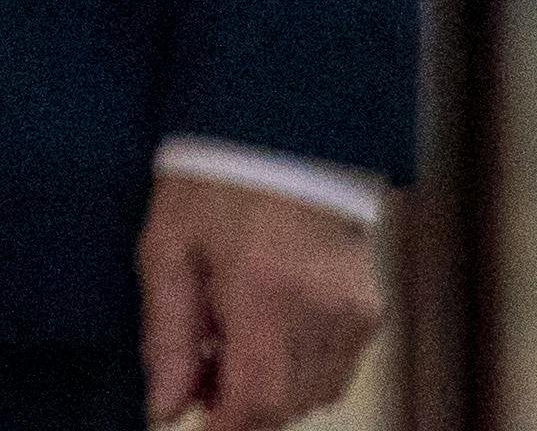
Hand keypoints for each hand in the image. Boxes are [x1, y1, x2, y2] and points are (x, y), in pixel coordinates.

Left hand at [140, 170, 380, 425]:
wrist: (284, 135)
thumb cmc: (213, 185)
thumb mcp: (167, 248)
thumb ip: (167, 336)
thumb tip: (165, 410)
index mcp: (263, 293)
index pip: (259, 403)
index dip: (226, 427)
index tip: (194, 418)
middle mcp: (321, 313)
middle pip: (286, 406)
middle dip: (239, 405)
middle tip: (200, 365)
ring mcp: (355, 315)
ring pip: (314, 395)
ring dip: (269, 388)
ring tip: (229, 338)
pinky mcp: (371, 312)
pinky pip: (335, 370)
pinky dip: (298, 368)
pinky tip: (266, 329)